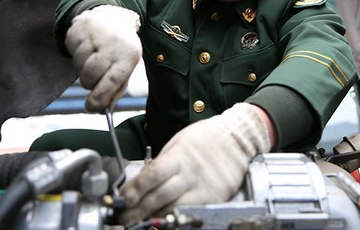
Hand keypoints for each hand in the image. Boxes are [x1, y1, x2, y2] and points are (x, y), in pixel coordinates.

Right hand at [65, 5, 140, 111]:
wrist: (112, 17)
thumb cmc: (120, 50)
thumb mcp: (125, 67)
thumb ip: (115, 90)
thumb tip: (102, 110)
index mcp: (127, 56)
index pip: (111, 81)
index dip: (99, 98)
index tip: (91, 107)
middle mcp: (111, 44)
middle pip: (90, 76)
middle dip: (89, 83)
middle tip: (94, 78)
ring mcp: (93, 35)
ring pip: (78, 66)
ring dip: (82, 69)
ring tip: (92, 58)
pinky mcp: (78, 30)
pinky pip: (71, 53)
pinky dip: (76, 56)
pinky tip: (87, 48)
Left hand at [119, 103, 270, 224]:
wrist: (237, 138)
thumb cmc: (206, 137)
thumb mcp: (178, 141)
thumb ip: (162, 163)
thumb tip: (140, 182)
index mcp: (179, 155)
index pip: (151, 175)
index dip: (134, 190)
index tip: (122, 200)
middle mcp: (191, 173)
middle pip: (159, 197)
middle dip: (137, 211)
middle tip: (123, 219)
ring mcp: (204, 188)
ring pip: (174, 209)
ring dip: (154, 218)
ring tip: (140, 223)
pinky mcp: (216, 199)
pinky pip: (191, 212)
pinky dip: (177, 217)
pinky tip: (165, 220)